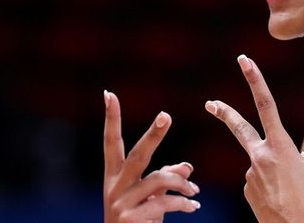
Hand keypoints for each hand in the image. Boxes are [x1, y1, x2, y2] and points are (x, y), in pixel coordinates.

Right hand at [103, 91, 200, 222]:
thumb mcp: (149, 198)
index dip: (110, 118)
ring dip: (183, 183)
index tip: (108, 93)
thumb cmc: (139, 222)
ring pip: (160, 180)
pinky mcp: (132, 218)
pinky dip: (184, 204)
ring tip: (195, 192)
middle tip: (166, 115)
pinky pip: (166, 203)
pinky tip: (194, 208)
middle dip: (154, 134)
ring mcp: (121, 203)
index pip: (110, 142)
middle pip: (137, 154)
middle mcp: (114, 187)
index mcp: (113, 177)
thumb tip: (187, 165)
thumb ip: (166, 178)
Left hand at [205, 55, 303, 222]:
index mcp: (280, 146)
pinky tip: (282, 200)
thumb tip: (295, 158)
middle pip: (240, 128)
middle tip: (210, 103)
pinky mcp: (247, 192)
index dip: (255, 80)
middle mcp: (260, 157)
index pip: (266, 105)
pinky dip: (272, 188)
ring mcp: (250, 175)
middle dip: (224, 113)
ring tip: (292, 193)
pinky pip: (261, 183)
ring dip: (276, 174)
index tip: (244, 61)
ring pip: (263, 165)